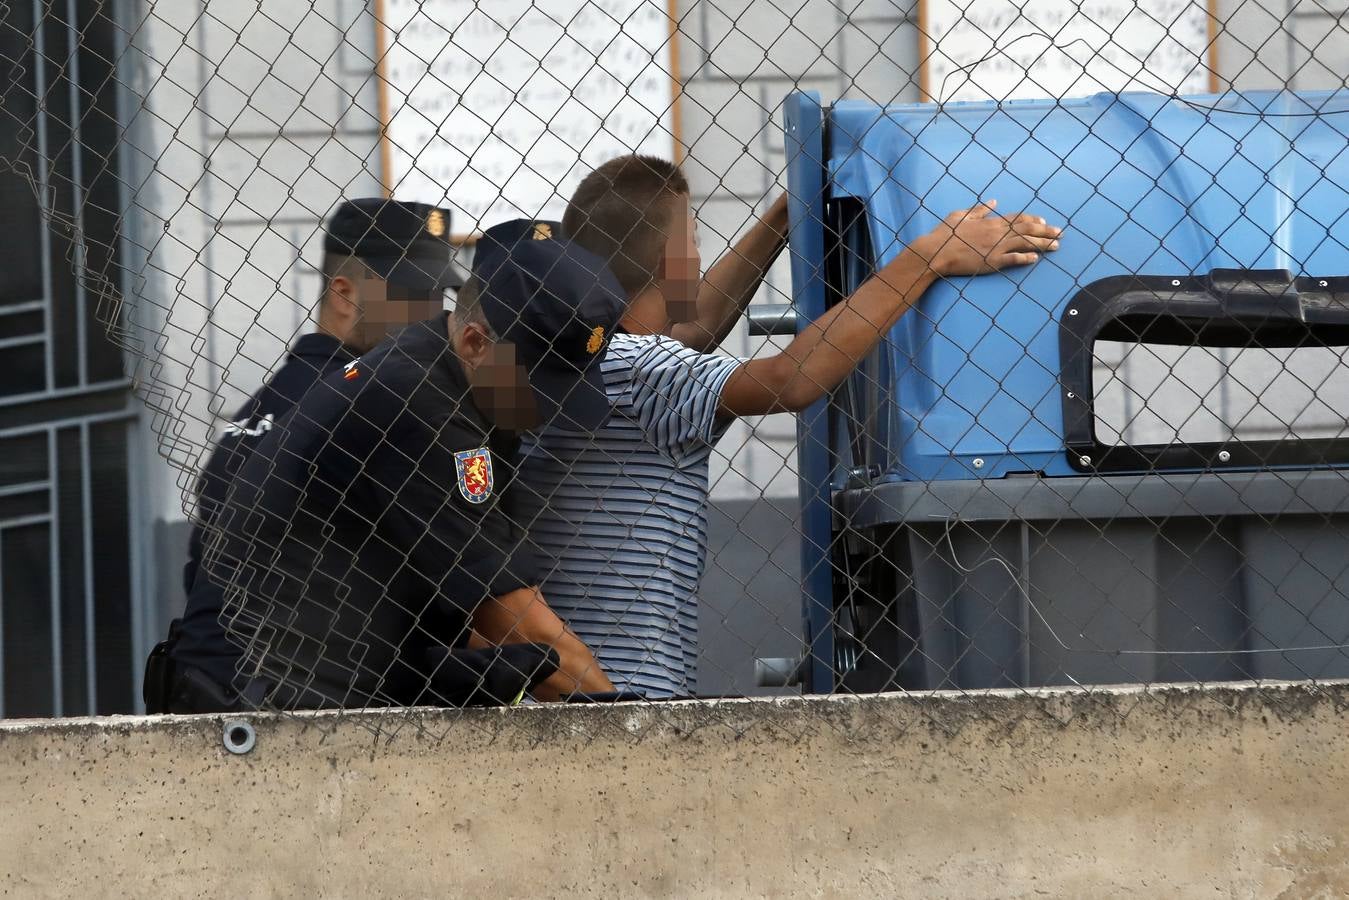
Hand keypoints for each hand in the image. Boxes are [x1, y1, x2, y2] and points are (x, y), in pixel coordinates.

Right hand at [912, 200, 1061, 276]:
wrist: (936, 252)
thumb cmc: (945, 234)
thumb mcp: (960, 215)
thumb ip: (979, 209)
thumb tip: (992, 202)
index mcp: (990, 221)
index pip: (1017, 218)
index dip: (1033, 219)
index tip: (1044, 221)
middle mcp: (996, 232)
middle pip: (1027, 229)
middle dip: (1046, 231)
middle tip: (1060, 233)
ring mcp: (995, 247)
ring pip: (1025, 243)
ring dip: (1042, 244)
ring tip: (1056, 246)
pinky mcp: (992, 262)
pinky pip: (1013, 259)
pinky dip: (1025, 258)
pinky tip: (1036, 259)